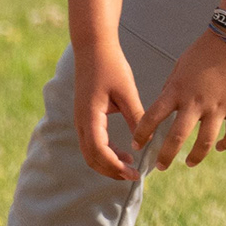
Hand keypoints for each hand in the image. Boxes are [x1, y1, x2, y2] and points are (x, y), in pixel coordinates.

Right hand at [73, 44, 150, 179]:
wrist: (93, 49)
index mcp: (90, 116)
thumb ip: (136, 117)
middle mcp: (81, 121)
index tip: (134, 174)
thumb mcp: (127, 92)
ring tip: (130, 167)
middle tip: (133, 176)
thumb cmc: (111, 67)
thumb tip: (145, 142)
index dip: (115, 166)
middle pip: (91, 157)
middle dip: (111, 171)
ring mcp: (80, 120)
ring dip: (107, 163)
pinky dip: (105, 153)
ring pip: (90, 152)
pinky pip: (91, 143)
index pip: (99, 151)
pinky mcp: (85, 117)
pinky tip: (124, 153)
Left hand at [132, 31, 225, 171]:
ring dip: (195, 157)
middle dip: (165, 156)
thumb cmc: (204, 51)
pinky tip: (221, 148)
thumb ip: (172, 90)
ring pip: (205, 142)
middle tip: (160, 166)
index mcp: (176, 91)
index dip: (141, 135)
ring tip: (189, 163)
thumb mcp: (180, 68)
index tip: (138, 145)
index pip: (151, 119)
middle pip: (176, 138)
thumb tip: (167, 109)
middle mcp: (195, 102)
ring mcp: (218, 107)